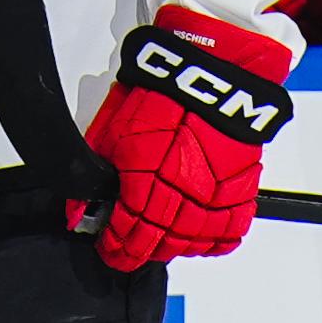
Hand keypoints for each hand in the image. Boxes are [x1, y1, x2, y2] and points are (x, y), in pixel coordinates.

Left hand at [77, 7, 293, 271]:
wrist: (210, 71)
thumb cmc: (160, 92)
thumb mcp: (112, 131)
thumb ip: (96, 175)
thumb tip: (80, 210)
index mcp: (145, 180)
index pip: (128, 233)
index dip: (115, 248)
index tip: (109, 249)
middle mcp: (182, 194)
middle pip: (160, 244)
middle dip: (140, 251)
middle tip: (129, 251)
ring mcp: (215, 194)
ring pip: (194, 242)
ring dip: (174, 248)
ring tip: (162, 243)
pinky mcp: (242, 187)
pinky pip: (231, 229)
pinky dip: (215, 240)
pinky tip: (201, 238)